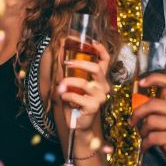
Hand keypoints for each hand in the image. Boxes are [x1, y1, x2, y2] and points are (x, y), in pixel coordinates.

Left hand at [54, 39, 110, 154]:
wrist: (78, 123)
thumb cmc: (75, 102)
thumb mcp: (73, 84)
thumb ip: (70, 71)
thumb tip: (60, 54)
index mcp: (100, 79)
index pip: (105, 61)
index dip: (100, 50)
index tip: (91, 42)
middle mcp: (103, 86)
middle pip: (96, 68)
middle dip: (79, 63)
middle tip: (66, 63)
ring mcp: (100, 97)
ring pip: (83, 83)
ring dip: (67, 82)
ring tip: (60, 86)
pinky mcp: (94, 107)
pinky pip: (76, 97)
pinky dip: (66, 95)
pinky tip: (64, 98)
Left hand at [131, 72, 165, 165]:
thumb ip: (165, 111)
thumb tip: (140, 104)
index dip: (155, 78)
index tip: (142, 83)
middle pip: (154, 103)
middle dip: (138, 113)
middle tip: (132, 121)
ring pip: (150, 121)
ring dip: (143, 131)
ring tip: (145, 137)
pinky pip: (152, 137)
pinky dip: (145, 143)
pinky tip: (147, 147)